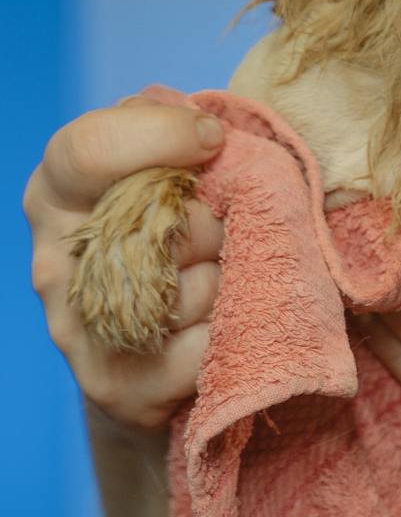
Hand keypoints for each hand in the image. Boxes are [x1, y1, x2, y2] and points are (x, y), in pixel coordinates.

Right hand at [25, 99, 226, 432]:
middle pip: (160, 221)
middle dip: (217, 224)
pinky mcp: (114, 388)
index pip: (85, 150)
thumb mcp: (170, 176)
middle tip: (222, 234)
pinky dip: (231, 336)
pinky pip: (204, 348)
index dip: (162, 136)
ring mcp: (77, 330)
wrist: (160, 365)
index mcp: (58, 192)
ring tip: (220, 287)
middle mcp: (54, 261)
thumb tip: (208, 128)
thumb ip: (178, 140)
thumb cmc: (176, 245)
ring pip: (193, 290)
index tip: (215, 139)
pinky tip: (219, 335)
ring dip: (232, 285)